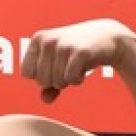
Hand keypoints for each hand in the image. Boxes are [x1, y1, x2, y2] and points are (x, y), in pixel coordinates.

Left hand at [20, 18, 135, 102]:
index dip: (41, 76)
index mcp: (38, 39)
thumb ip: (48, 85)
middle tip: (67, 67)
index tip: (54, 67)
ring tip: (75, 66)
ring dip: (68, 81)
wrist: (108, 36)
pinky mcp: (79, 52)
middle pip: (41, 81)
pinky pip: (70, 80)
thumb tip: (45, 99)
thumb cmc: (78, 52)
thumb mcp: (59, 65)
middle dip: (55, 81)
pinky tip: (83, 69)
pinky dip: (77, 80)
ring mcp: (63, 45)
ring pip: (56, 82)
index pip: (27, 73)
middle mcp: (48, 40)